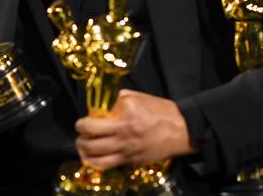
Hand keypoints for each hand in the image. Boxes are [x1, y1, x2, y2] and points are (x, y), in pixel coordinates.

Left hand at [75, 89, 196, 168]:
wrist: (182, 129)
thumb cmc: (160, 111)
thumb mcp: (137, 97)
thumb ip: (117, 100)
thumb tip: (101, 105)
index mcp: (125, 118)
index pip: (95, 121)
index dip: (84, 120)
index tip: (84, 118)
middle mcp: (124, 136)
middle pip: (91, 141)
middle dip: (80, 136)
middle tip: (80, 131)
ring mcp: (128, 151)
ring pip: (97, 157)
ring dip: (84, 151)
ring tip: (82, 145)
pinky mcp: (132, 161)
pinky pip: (108, 165)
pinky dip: (95, 163)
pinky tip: (91, 158)